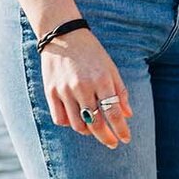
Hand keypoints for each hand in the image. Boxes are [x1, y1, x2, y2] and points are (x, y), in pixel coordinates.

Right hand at [41, 31, 131, 147]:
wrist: (63, 36)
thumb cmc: (92, 53)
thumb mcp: (111, 68)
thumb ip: (120, 91)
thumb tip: (128, 115)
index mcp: (102, 80)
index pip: (113, 113)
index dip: (121, 130)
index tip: (125, 139)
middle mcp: (83, 86)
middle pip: (95, 123)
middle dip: (106, 137)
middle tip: (112, 143)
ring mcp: (65, 90)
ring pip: (77, 125)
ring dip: (88, 132)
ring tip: (94, 129)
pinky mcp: (50, 91)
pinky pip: (60, 119)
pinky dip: (70, 124)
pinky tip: (77, 120)